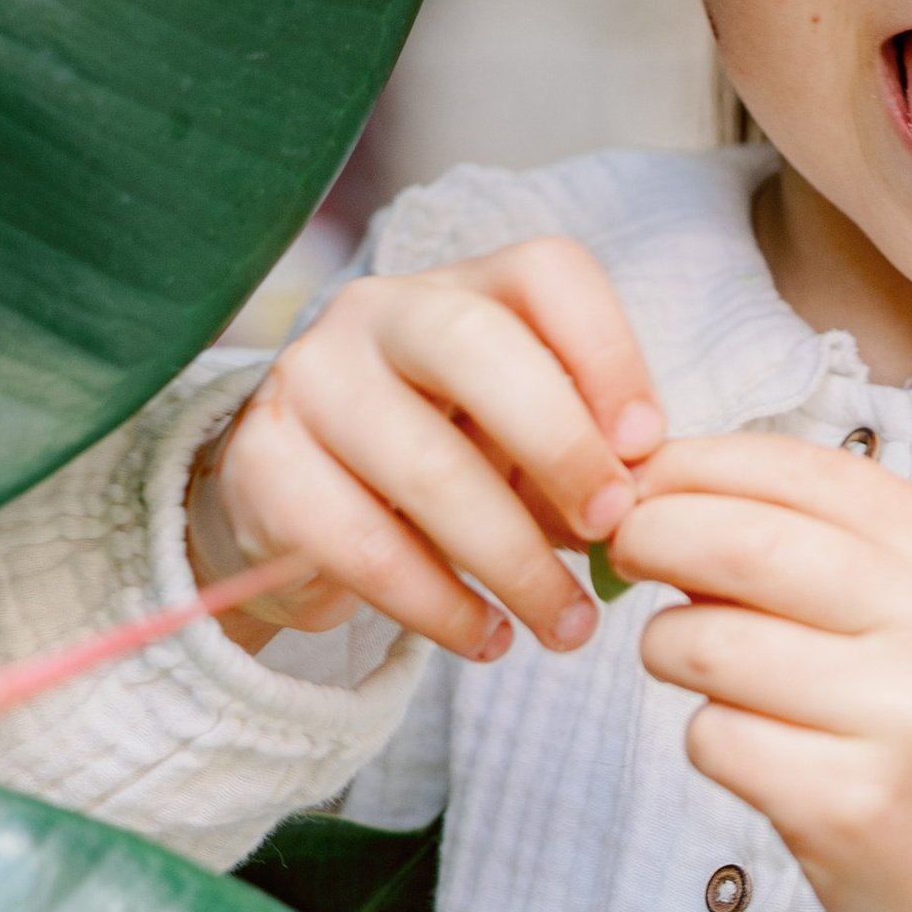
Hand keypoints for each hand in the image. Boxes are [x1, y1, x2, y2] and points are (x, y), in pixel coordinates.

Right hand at [189, 239, 664, 659]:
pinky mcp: (263, 469)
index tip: (648, 446)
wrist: (293, 512)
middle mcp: (377, 313)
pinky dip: (442, 609)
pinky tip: (486, 638)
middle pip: (476, 346)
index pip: (545, 273)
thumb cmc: (442, 464)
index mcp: (462, 287)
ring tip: (567, 627)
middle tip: (612, 529)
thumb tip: (644, 498)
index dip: (608, 352)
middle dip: (560, 444)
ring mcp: (310, 382)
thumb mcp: (518, 443)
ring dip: (515, 563)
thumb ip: (583, 454)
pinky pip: (367, 549)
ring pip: (427, 467)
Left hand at [606, 434, 911, 911]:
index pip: (802, 472)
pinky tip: (756, 750)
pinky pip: (713, 737)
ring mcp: (898, 720)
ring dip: (669, 648)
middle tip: (626, 554)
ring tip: (702, 668)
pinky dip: (709, 737)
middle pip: (740, 542)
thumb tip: (671, 498)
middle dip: (653, 536)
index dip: (700, 464)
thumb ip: (827, 548)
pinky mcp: (847, 805)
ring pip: (708, 642)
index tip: (648, 481)